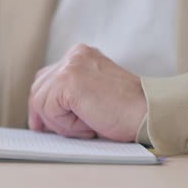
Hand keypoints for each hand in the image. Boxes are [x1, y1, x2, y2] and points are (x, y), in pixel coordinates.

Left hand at [28, 44, 146, 141]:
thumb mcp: (91, 94)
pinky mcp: (69, 80)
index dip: (41, 102)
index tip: (39, 122)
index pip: (47, 78)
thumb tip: (39, 113)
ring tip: (87, 126)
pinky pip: (49, 110)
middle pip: (38, 87)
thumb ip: (69, 94)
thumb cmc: (126, 111)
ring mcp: (70, 65)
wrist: (148, 114)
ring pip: (41, 102)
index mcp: (80, 55)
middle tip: (56, 131)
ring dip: (61, 123)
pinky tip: (89, 125)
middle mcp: (74, 55)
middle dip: (43, 114)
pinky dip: (66, 125)